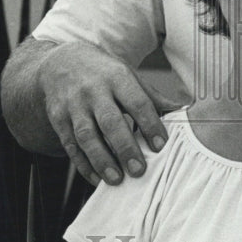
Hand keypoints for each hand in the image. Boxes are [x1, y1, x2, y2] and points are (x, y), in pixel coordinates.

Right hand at [37, 41, 187, 185]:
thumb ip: (152, 97)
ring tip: (116, 179)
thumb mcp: (128, 76)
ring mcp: (73, 105)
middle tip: (139, 170)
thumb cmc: (104, 73)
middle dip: (124, 147)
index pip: (137, 101)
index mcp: (117, 77)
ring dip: (101, 160)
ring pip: (86, 135)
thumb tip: (184, 113)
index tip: (161, 145)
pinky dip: (83, 164)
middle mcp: (94, 90)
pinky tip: (96, 178)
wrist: (61, 62)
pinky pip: (70, 144)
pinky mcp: (58, 118)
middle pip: (110, 121)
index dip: (150, 124)